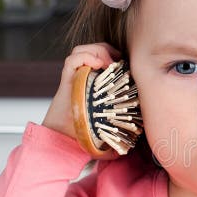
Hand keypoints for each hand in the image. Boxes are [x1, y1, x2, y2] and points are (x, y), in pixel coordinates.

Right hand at [42, 42, 121, 158]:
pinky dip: (86, 56)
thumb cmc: (84, 134)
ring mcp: (75, 77)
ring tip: (108, 62)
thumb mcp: (109, 130)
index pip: (105, 58)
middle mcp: (84, 76)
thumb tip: (133, 147)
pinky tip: (97, 64)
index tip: (127, 64)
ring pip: (84, 50)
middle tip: (119, 61)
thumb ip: (121, 133)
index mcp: (96, 83)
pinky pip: (73, 59)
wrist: (62, 139)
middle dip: (109, 50)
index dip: (116, 55)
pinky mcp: (67, 79)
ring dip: (98, 50)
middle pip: (96, 50)